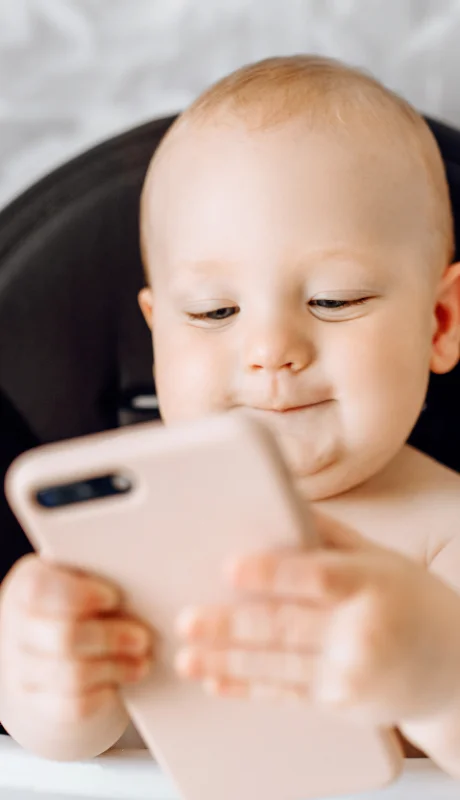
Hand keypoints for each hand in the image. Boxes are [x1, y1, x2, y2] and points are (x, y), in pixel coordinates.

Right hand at [0, 555, 153, 726]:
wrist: (58, 647)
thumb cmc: (82, 602)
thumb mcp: (84, 580)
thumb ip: (100, 576)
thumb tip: (142, 578)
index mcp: (26, 585)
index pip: (41, 589)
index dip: (81, 596)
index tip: (114, 598)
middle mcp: (15, 627)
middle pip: (63, 636)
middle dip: (110, 637)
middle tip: (143, 638)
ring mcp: (21, 670)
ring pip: (72, 675)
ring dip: (115, 667)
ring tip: (141, 661)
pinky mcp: (36, 704)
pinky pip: (73, 705)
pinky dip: (104, 694)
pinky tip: (122, 681)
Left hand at [175, 512, 459, 726]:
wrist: (455, 665)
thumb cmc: (410, 599)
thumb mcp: (378, 557)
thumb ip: (327, 534)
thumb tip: (277, 501)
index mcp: (368, 583)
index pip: (315, 575)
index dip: (270, 573)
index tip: (230, 568)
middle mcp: (360, 630)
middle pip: (285, 627)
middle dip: (229, 625)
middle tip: (187, 620)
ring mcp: (351, 674)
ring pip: (277, 667)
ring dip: (226, 662)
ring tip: (187, 655)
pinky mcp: (341, 704)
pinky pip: (286, 697)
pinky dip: (247, 690)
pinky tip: (217, 682)